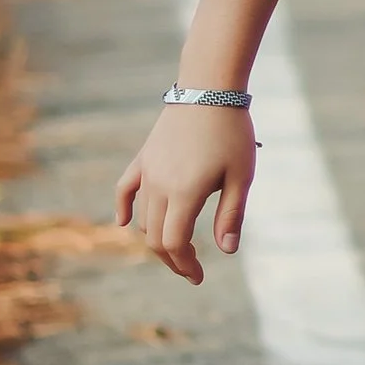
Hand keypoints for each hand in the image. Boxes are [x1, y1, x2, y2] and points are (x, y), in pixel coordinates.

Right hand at [116, 102, 256, 285]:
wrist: (210, 88)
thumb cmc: (232, 131)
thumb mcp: (241, 176)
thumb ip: (230, 215)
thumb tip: (226, 251)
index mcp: (184, 193)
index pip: (173, 243)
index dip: (184, 265)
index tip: (198, 276)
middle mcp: (159, 185)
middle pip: (155, 236)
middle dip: (172, 258)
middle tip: (191, 268)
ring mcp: (148, 170)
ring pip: (143, 216)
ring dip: (156, 237)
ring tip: (178, 248)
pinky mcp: (145, 156)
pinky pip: (126, 188)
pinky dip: (123, 208)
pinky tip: (124, 222)